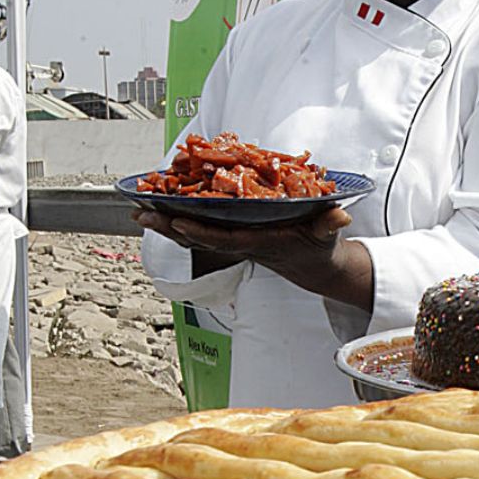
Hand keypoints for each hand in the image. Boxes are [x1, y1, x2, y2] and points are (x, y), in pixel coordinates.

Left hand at [133, 204, 372, 310]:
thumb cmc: (319, 247)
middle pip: (198, 236)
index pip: (224, 238)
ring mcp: (233, 242)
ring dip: (165, 224)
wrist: (314, 266)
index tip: (177, 220)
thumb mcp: (327, 234)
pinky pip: (199, 229)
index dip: (200, 231)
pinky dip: (177, 221)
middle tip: (140, 214)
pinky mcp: (230, 237)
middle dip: (169, 226)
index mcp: (259, 242)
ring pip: (193, 234)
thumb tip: (340, 216)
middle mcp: (240, 244)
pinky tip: (159, 212)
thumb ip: (331, 224)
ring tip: (138, 212)